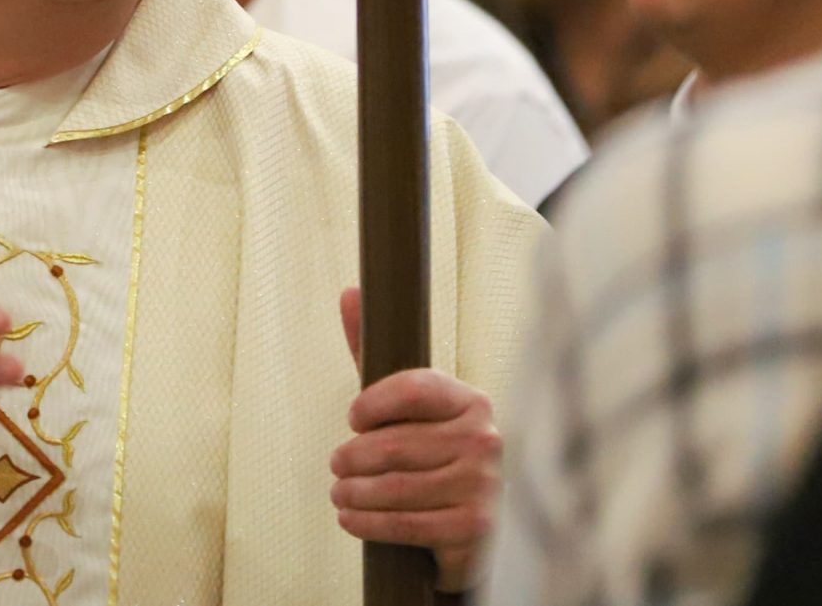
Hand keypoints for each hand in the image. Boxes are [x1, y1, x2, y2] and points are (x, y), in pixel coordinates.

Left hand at [330, 286, 501, 592]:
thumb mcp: (405, 406)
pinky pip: (405, 523)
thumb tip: (350, 293)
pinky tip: (352, 519)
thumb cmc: (431, 458)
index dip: (373, 403)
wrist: (471, 527)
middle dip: (353, 457)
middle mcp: (485, 439)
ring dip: (355, 493)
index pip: (413, 388)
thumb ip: (375, 353)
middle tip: (336, 465)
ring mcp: (483, 485)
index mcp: (471, 401)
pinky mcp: (474, 528)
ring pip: (396, 486)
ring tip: (340, 493)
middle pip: (396, 444)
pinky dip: (368, 523)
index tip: (353, 418)